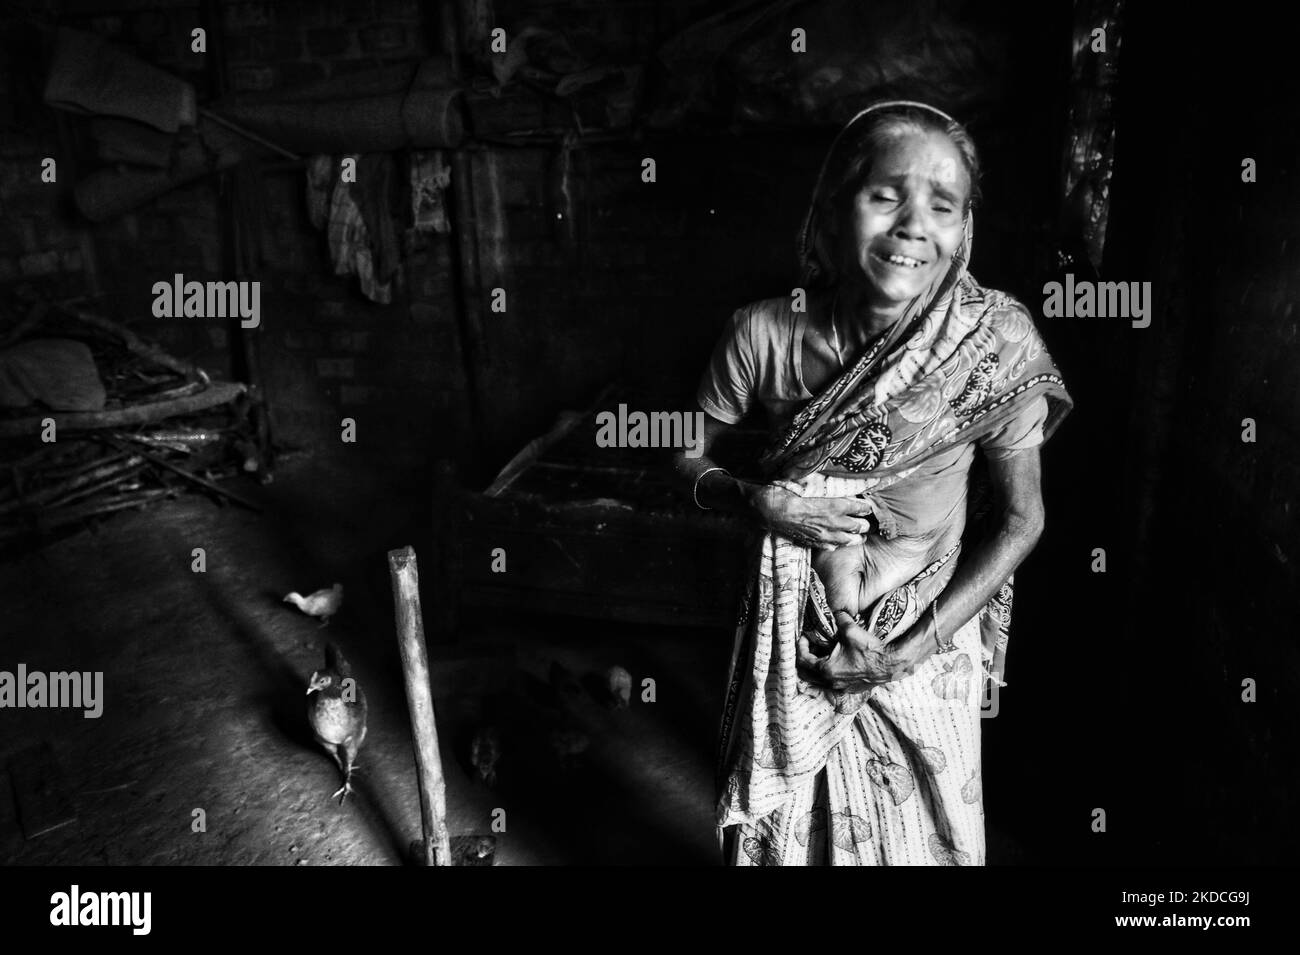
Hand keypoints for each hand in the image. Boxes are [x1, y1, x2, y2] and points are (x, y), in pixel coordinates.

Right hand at [752, 485, 879, 548]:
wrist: (768, 509)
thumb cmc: (787, 492)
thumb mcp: (809, 481)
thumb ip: (826, 480)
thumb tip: (836, 471)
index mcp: (835, 504)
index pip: (861, 507)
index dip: (867, 506)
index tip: (868, 504)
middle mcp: (833, 521)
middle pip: (860, 526)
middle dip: (865, 523)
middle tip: (867, 520)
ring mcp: (824, 534)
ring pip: (849, 540)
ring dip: (856, 536)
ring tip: (859, 535)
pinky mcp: (814, 542)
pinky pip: (832, 546)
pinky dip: (838, 543)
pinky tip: (837, 541)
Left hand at [796, 612, 911, 690]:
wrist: (890, 664)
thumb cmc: (869, 649)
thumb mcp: (851, 630)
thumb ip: (839, 618)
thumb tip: (836, 610)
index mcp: (827, 669)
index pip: (803, 659)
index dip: (800, 646)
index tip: (804, 637)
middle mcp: (831, 682)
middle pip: (806, 675)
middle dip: (804, 659)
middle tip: (808, 647)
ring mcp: (841, 687)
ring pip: (819, 680)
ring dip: (816, 667)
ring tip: (821, 653)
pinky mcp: (850, 688)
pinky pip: (832, 683)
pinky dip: (828, 673)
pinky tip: (835, 661)